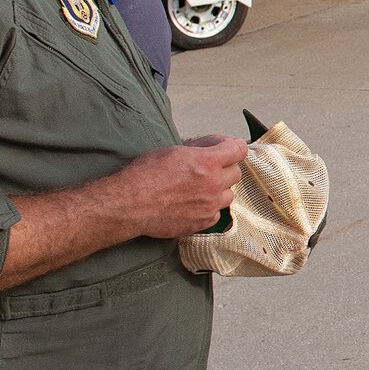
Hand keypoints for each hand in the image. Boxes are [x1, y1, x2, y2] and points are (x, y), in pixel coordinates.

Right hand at [124, 135, 249, 237]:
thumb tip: (212, 147)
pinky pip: (217, 214)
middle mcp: (213, 184)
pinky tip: (195, 204)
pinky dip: (210, 208)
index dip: (234, 147)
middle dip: (225, 168)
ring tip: (201, 188)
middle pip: (236, 173)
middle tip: (211, 169)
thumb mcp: (172, 150)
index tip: (229, 149)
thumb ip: (198, 149)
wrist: (129, 204)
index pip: (239, 150)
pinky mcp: (203, 222)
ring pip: (229, 195)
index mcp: (207, 162)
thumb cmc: (145, 175)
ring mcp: (209, 205)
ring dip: (220, 190)